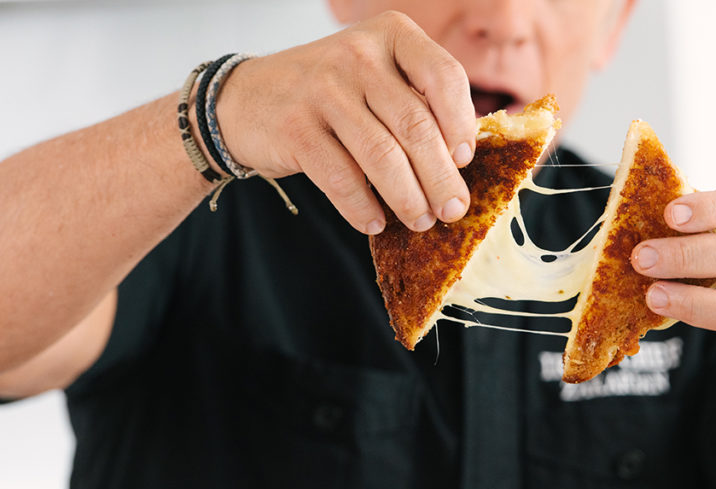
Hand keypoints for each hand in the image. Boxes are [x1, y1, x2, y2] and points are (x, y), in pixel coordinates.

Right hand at [212, 11, 475, 233]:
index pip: (444, 76)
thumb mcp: (377, 77)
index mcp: (391, 34)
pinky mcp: (295, 127)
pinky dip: (362, 207)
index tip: (463, 160)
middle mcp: (357, 54)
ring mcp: (323, 88)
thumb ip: (418, 102)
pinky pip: (342, 179)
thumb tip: (461, 161)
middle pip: (416, 125)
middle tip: (453, 209)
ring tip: (419, 220)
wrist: (246, 98)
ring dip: (407, 198)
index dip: (460, 124)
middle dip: (440, 177)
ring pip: (383, 156)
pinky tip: (374, 221)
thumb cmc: (332, 94)